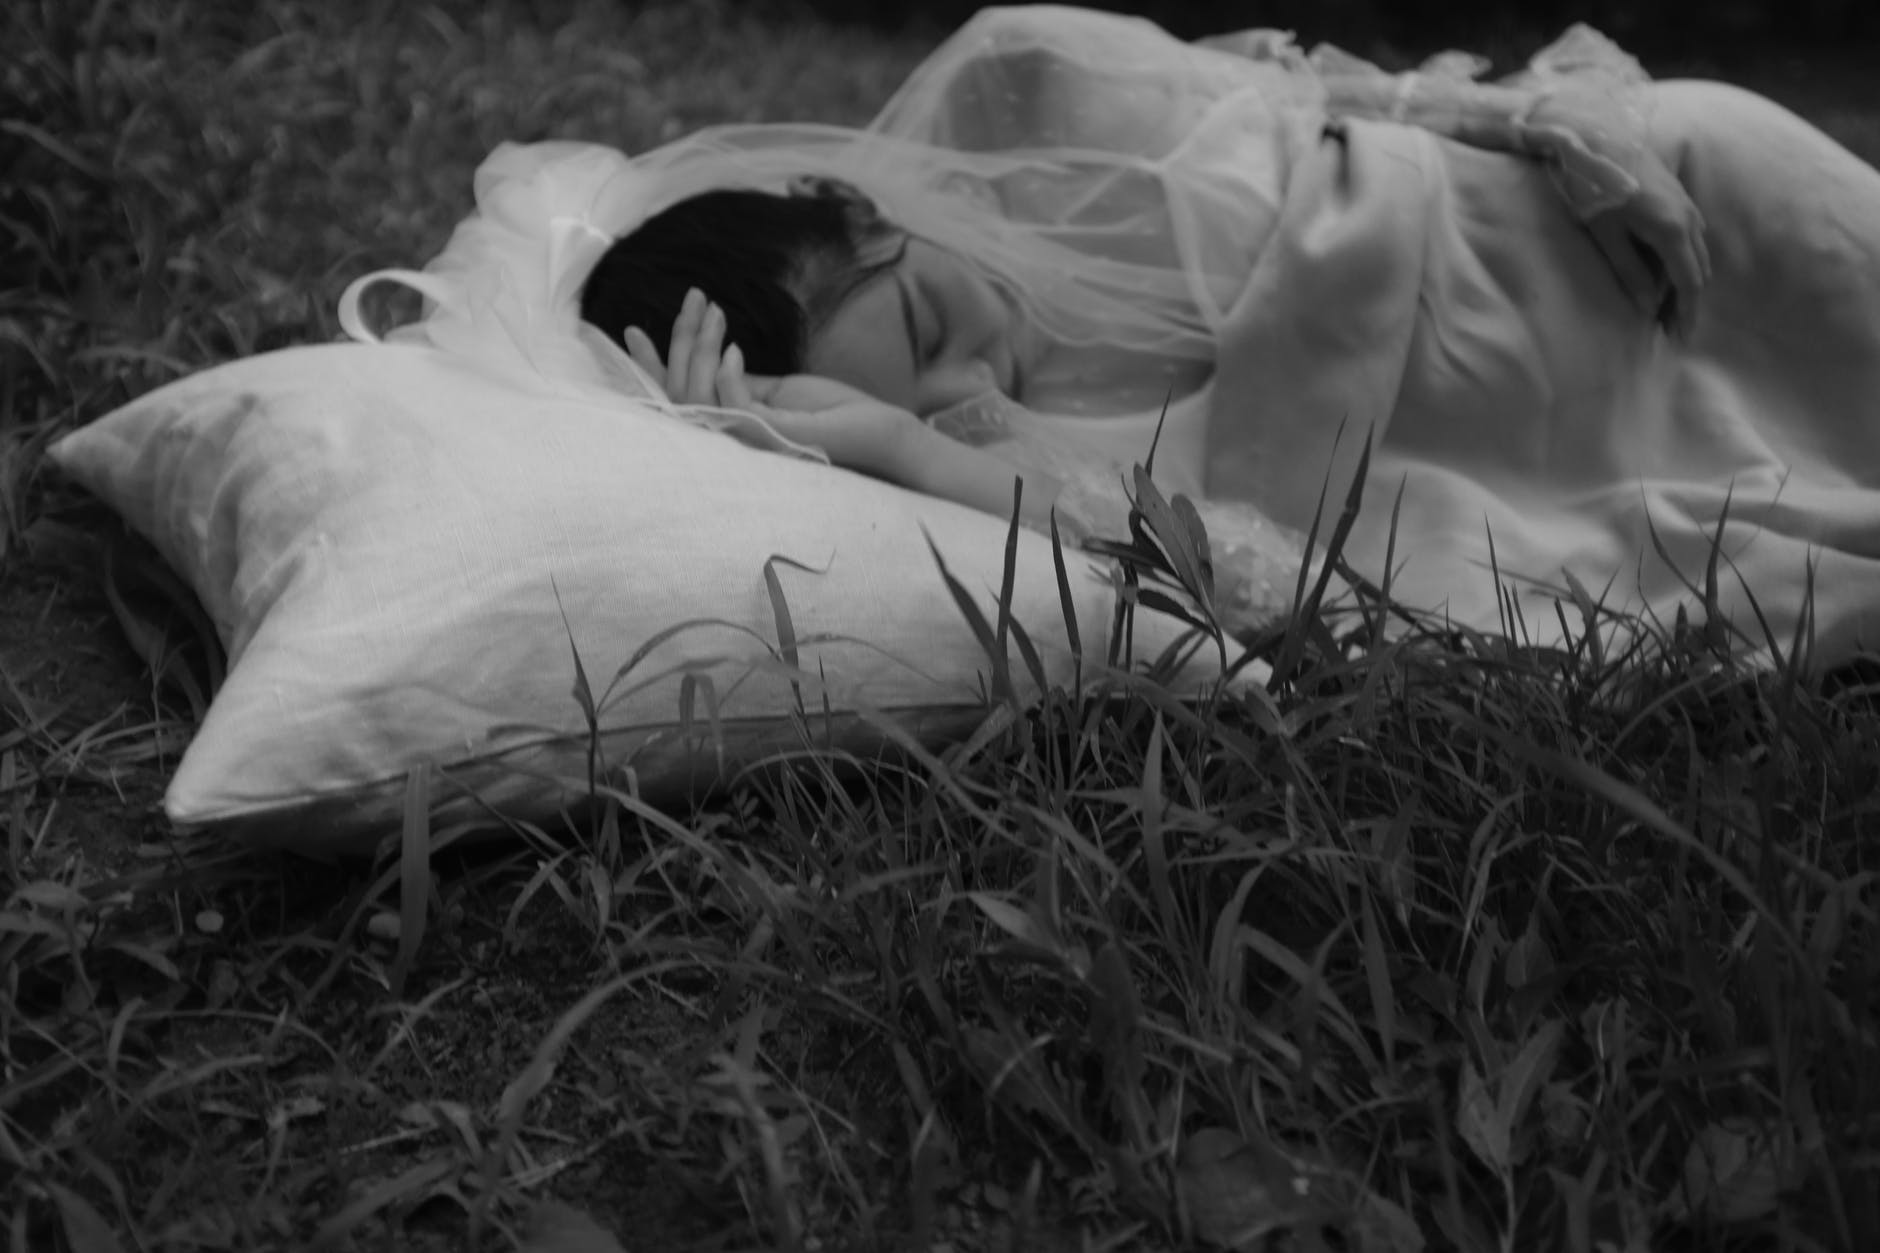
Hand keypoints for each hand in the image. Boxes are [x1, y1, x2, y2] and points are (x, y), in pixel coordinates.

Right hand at [621, 290, 919, 478]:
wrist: (880, 433)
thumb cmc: (835, 414)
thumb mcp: (778, 391)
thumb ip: (742, 382)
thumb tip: (713, 358)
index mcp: (732, 429)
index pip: (678, 398)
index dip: (651, 366)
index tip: (632, 328)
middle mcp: (733, 444)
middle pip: (677, 396)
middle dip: (678, 342)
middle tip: (694, 296)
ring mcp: (751, 445)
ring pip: (695, 398)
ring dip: (699, 349)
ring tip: (717, 312)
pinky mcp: (773, 440)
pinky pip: (730, 406)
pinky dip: (725, 374)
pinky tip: (736, 347)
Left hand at [1520, 88, 1710, 335]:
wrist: (1597, 138)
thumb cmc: (1593, 187)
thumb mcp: (1606, 236)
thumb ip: (1629, 272)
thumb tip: (1646, 307)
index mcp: (1672, 231)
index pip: (1688, 283)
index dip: (1686, 313)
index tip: (1679, 338)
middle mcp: (1688, 218)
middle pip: (1697, 270)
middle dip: (1686, 302)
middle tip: (1669, 329)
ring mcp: (1686, 204)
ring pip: (1695, 253)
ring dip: (1684, 281)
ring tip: (1665, 306)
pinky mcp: (1677, 196)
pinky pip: (1688, 237)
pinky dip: (1681, 260)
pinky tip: (1662, 271)